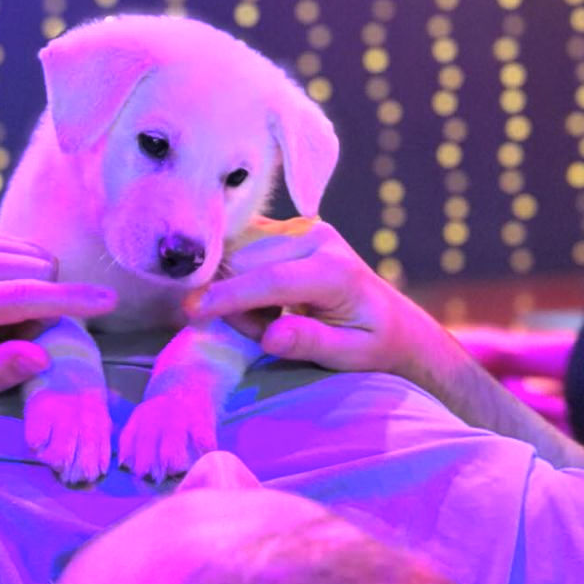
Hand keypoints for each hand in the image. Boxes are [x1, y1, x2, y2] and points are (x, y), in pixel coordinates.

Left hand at [0, 230, 116, 430]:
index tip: (109, 301)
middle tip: (14, 339)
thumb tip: (41, 356)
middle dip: (44, 307)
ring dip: (36, 293)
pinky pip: (28, 251)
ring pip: (38, 259)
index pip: (25, 295)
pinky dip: (27, 278)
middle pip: (39, 272)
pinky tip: (1, 304)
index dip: (71, 299)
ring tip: (4, 324)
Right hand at [187, 219, 435, 379]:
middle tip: (263, 333)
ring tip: (268, 318)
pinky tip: (265, 300)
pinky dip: (239, 277)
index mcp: (336, 270)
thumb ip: (312, 343)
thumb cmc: (372, 344)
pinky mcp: (285, 228)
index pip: (272, 279)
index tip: (192, 311)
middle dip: (237, 304)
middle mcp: (316, 236)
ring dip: (236, 290)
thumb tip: (272, 335)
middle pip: (246, 264)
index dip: (230, 295)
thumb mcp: (351, 355)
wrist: (392, 320)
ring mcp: (299, 227)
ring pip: (236, 253)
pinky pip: (240, 246)